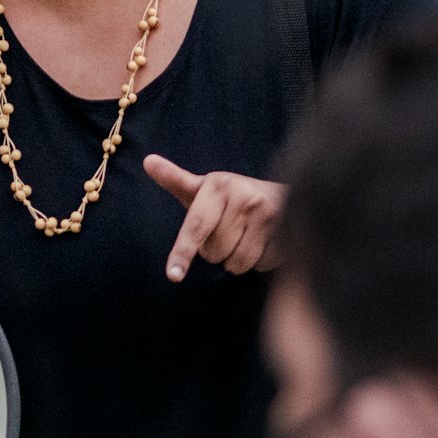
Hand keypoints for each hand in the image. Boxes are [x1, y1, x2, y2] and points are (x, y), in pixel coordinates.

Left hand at [145, 154, 285, 281]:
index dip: (183, 252)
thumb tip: (147, 161)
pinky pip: (262, 265)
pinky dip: (259, 261)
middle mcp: (245, 198)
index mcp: (219, 186)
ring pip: (238, 263)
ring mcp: (270, 216)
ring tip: (244, 236)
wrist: (287, 191)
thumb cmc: (232, 196)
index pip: (196, 226)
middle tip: (226, 231)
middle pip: (215, 252)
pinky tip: (264, 241)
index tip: (173, 275)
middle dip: (215, 250)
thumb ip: (175, 180)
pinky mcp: (289, 233)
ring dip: (236, 259)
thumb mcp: (204, 187)